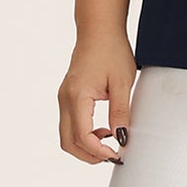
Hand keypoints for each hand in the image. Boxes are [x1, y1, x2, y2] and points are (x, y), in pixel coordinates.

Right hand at [58, 30, 136, 164]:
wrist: (98, 31)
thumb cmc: (111, 51)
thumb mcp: (123, 83)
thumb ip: (121, 112)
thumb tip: (122, 138)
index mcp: (77, 96)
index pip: (82, 136)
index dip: (99, 151)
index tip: (117, 154)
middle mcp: (65, 99)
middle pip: (68, 142)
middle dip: (89, 155)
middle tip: (113, 155)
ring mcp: (63, 99)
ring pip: (66, 136)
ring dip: (85, 146)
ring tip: (109, 141)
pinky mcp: (67, 98)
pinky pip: (69, 125)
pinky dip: (83, 135)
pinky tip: (102, 130)